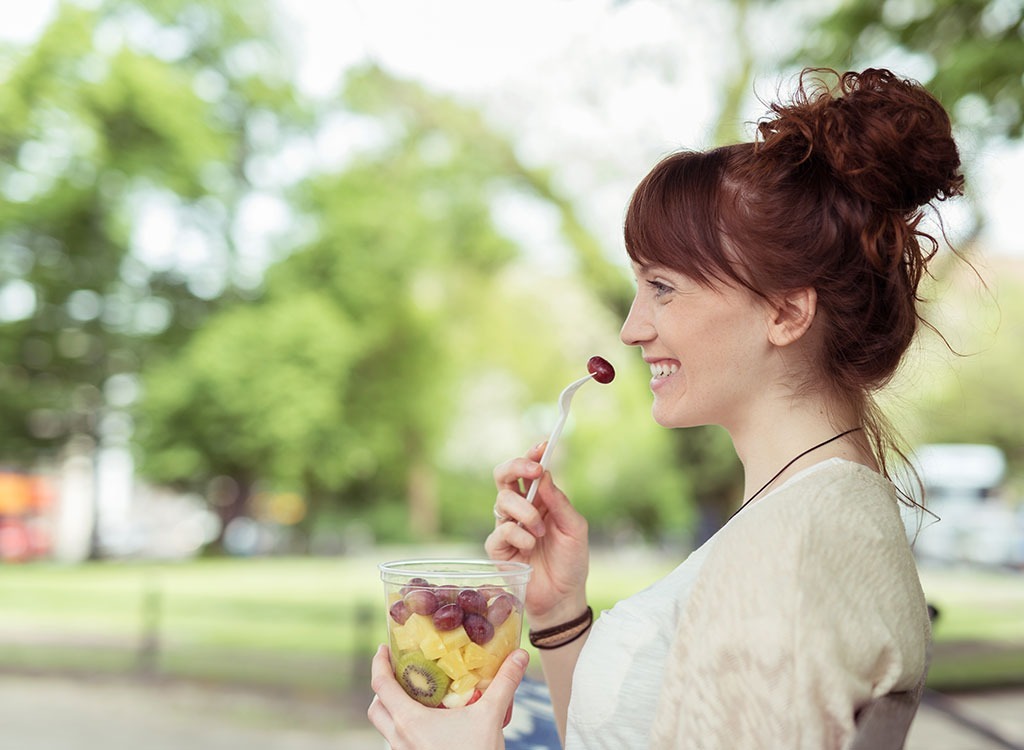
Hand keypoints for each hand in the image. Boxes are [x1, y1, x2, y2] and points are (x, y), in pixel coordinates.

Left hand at [368, 644, 527, 749]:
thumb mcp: (490, 717)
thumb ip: (505, 683)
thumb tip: (520, 655)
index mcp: (409, 721)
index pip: (380, 685)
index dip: (378, 663)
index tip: (384, 648)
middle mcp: (399, 738)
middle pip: (376, 708)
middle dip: (383, 688)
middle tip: (400, 672)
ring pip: (385, 727)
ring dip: (393, 709)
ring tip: (415, 696)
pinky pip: (398, 742)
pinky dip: (405, 726)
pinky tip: (429, 723)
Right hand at [486, 443, 589, 625]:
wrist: (563, 596)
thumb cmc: (571, 561)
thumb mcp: (575, 528)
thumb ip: (559, 501)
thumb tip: (543, 475)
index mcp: (539, 500)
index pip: (528, 471)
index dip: (531, 455)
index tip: (542, 446)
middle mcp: (520, 509)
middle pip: (504, 476)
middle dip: (516, 467)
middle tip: (534, 472)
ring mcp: (506, 527)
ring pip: (502, 501)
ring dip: (526, 511)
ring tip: (540, 531)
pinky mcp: (498, 548)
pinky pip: (501, 530)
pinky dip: (519, 534)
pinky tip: (530, 546)